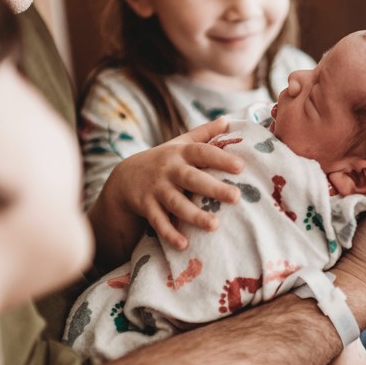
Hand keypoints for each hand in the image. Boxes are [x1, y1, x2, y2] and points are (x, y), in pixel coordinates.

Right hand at [104, 117, 243, 249]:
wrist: (125, 177)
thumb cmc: (164, 160)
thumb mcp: (180, 144)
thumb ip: (204, 133)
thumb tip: (228, 119)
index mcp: (181, 153)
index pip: (202, 152)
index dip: (220, 158)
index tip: (240, 167)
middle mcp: (169, 170)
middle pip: (192, 179)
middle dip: (213, 188)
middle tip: (236, 197)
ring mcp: (156, 189)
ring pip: (176, 203)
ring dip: (194, 215)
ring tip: (214, 225)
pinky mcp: (146, 207)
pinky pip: (158, 222)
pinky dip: (169, 233)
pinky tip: (183, 244)